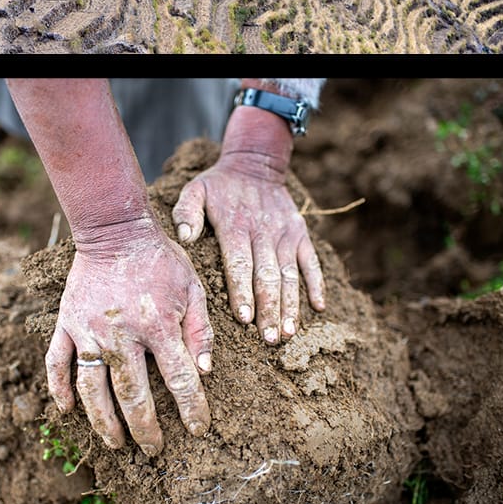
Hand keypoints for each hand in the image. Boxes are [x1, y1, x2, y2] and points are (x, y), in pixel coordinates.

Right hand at [45, 226, 212, 455]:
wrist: (115, 231)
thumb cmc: (161, 260)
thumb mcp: (193, 289)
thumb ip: (200, 330)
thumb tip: (205, 370)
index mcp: (158, 326)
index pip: (180, 379)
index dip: (192, 407)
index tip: (198, 428)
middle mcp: (122, 335)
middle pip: (132, 394)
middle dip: (145, 428)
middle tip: (153, 450)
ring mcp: (89, 331)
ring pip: (92, 388)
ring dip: (103, 421)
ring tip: (115, 442)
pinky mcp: (66, 324)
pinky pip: (57, 363)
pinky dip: (59, 389)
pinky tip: (66, 411)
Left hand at [171, 152, 326, 343]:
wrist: (256, 163)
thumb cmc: (220, 185)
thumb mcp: (195, 189)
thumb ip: (186, 212)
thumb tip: (184, 238)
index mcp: (236, 226)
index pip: (240, 265)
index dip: (244, 292)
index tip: (245, 319)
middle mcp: (263, 233)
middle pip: (268, 277)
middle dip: (270, 310)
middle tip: (270, 339)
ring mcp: (285, 234)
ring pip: (290, 275)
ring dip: (291, 305)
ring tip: (289, 333)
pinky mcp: (300, 234)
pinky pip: (311, 262)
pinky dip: (316, 284)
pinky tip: (318, 307)